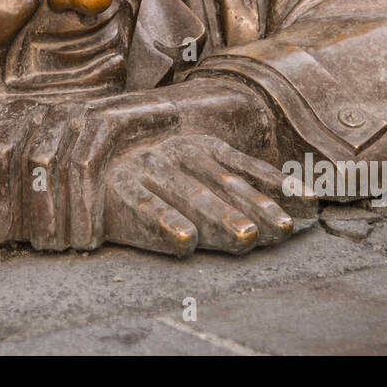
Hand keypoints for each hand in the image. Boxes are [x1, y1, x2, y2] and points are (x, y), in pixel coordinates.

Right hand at [103, 133, 316, 255]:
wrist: (76, 162)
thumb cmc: (145, 170)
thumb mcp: (189, 167)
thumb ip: (229, 183)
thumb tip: (290, 211)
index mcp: (200, 146)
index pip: (247, 168)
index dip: (278, 185)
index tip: (311, 204)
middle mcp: (178, 153)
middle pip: (225, 185)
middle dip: (257, 208)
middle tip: (283, 230)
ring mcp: (149, 168)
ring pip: (191, 196)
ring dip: (220, 217)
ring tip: (245, 238)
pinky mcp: (118, 188)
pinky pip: (145, 208)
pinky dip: (166, 223)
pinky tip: (186, 241)